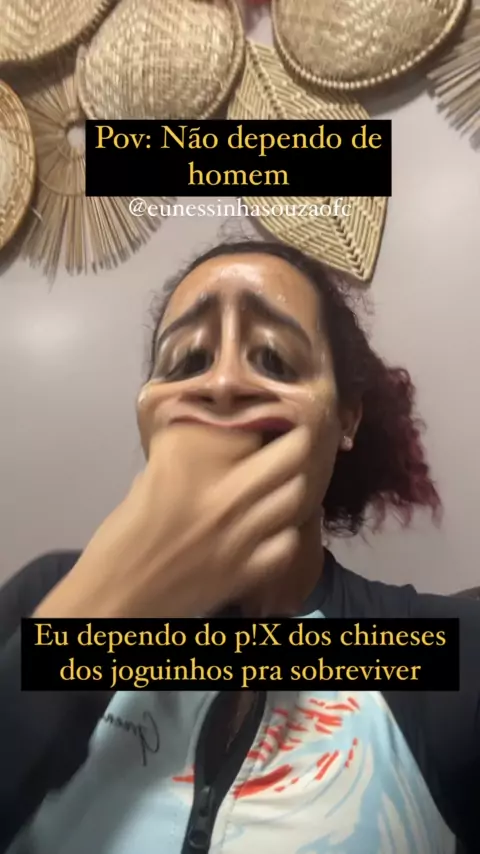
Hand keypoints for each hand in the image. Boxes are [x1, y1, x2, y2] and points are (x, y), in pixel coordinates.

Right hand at [34, 424, 310, 618]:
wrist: (118, 595)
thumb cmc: (125, 535)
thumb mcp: (151, 476)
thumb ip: (192, 453)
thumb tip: (230, 435)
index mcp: (189, 460)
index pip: (252, 421)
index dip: (263, 415)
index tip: (266, 416)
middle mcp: (222, 491)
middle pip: (292, 450)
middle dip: (296, 441)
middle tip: (289, 443)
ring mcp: (240, 533)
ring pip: (297, 493)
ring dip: (292, 486)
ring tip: (281, 484)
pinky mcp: (247, 569)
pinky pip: (289, 540)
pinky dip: (284, 533)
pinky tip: (270, 529)